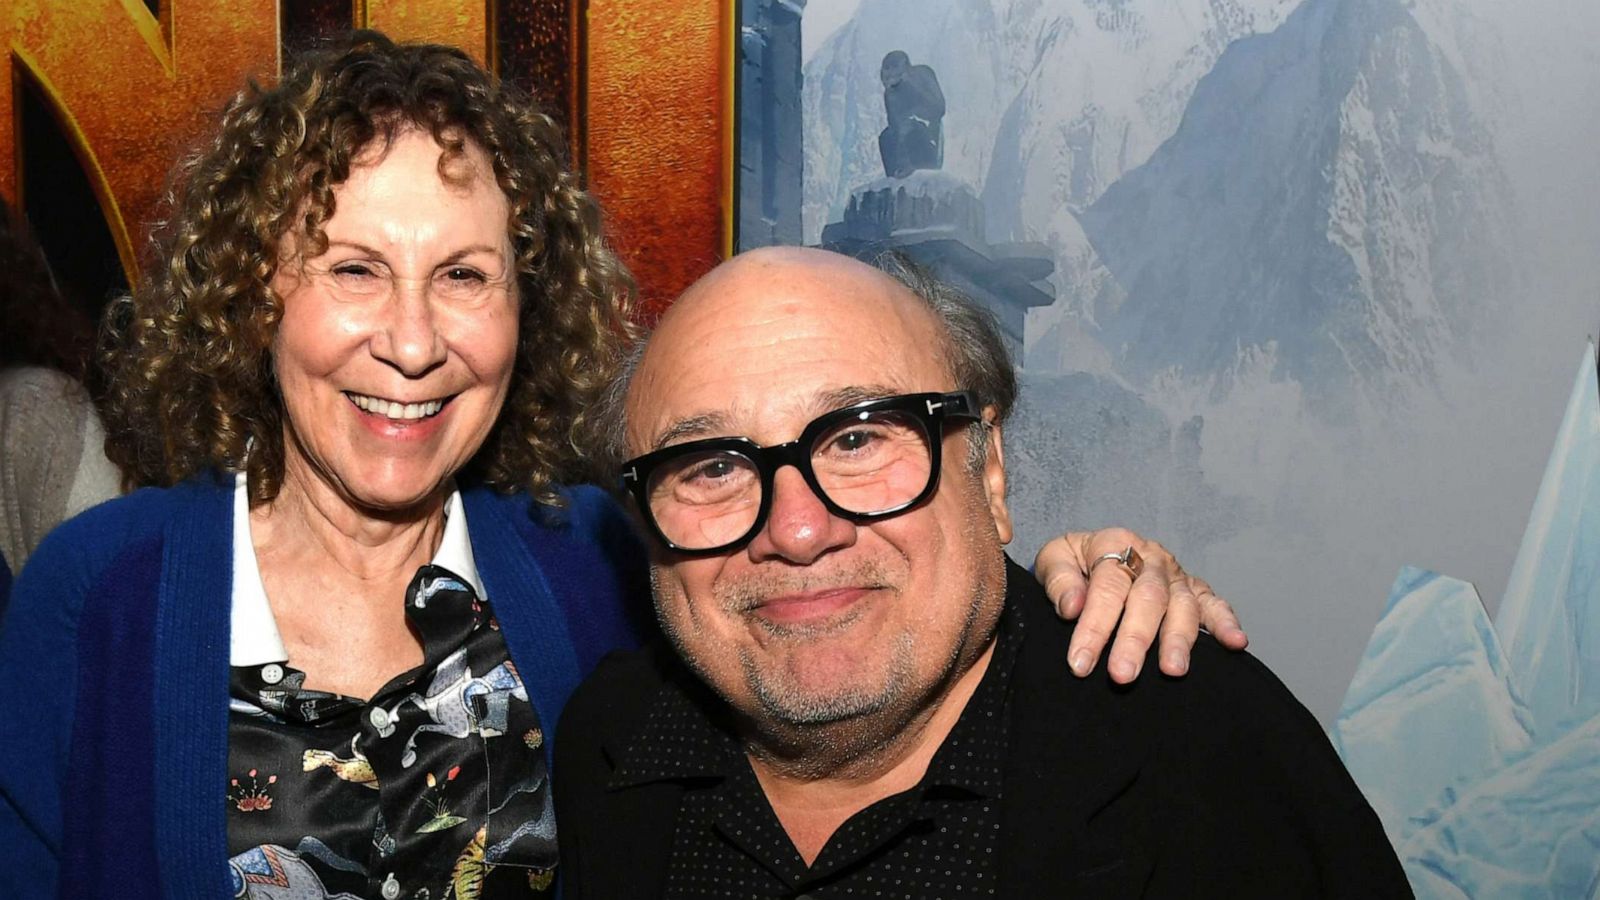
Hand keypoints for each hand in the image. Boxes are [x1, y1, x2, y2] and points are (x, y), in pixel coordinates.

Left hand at [1033, 528, 1247, 682]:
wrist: (1094, 552)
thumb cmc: (1073, 563)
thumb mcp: (1054, 559)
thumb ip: (1059, 581)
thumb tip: (1073, 607)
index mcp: (1114, 543)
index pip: (1106, 587)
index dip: (1093, 626)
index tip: (1079, 663)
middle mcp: (1150, 557)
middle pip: (1148, 598)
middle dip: (1135, 639)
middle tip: (1122, 675)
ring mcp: (1176, 574)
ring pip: (1182, 605)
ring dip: (1179, 639)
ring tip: (1172, 671)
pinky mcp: (1195, 590)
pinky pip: (1214, 604)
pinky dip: (1226, 622)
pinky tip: (1235, 642)